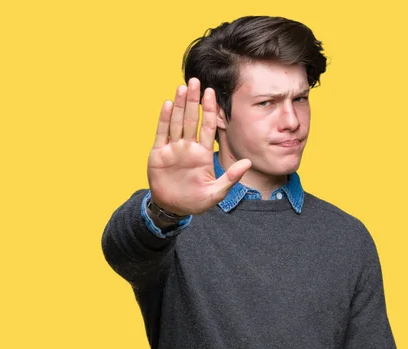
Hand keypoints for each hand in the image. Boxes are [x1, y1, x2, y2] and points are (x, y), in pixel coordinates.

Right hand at [147, 78, 250, 215]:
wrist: (172, 209)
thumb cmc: (195, 201)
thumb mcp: (216, 192)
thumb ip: (231, 178)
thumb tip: (248, 163)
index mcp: (203, 154)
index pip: (208, 126)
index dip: (209, 110)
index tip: (212, 93)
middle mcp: (188, 147)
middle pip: (191, 119)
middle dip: (193, 100)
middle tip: (195, 81)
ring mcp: (173, 149)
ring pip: (176, 122)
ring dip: (179, 105)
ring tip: (182, 87)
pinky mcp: (158, 153)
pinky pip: (162, 133)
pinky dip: (164, 119)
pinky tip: (168, 104)